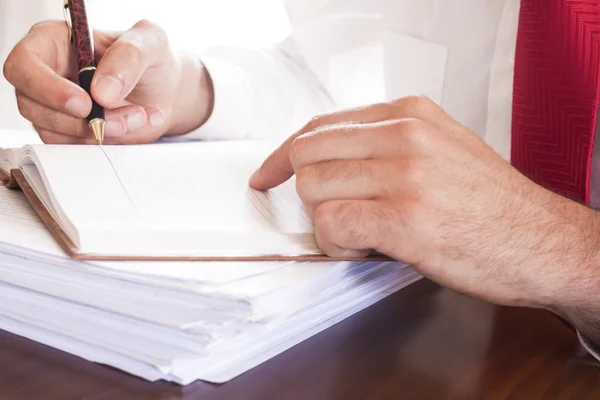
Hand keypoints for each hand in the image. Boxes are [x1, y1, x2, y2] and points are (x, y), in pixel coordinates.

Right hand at [3, 20, 212, 143]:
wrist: (164, 91)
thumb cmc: (151, 60)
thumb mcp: (150, 42)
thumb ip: (129, 57)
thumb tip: (101, 91)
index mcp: (53, 41)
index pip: (23, 64)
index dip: (47, 88)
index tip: (84, 104)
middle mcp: (45, 75)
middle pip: (32, 105)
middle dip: (81, 120)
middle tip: (124, 118)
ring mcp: (53, 107)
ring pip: (55, 132)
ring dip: (100, 133)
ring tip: (139, 117)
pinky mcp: (68, 133)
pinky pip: (75, 147)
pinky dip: (107, 143)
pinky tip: (135, 126)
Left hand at [249, 96, 599, 307]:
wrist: (543, 242)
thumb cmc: (491, 204)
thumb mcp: (442, 148)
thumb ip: (387, 144)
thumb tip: (332, 159)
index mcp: (409, 114)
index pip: (320, 124)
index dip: (283, 154)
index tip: (268, 174)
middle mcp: (404, 135)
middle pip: (306, 155)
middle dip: (305, 193)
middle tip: (328, 215)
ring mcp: (404, 175)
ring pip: (313, 189)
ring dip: (324, 221)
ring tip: (360, 235)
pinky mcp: (404, 218)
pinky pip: (331, 225)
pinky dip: (336, 244)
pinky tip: (365, 249)